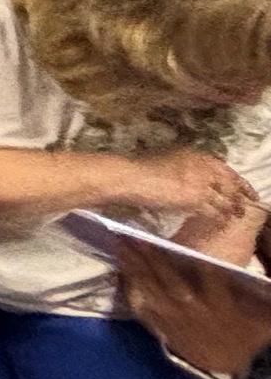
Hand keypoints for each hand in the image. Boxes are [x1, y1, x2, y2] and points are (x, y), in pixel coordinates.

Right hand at [113, 149, 259, 223]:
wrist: (130, 178)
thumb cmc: (142, 168)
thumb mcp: (169, 160)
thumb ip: (188, 167)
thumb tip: (198, 177)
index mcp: (197, 155)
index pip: (225, 169)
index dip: (238, 181)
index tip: (245, 190)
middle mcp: (203, 166)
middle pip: (230, 183)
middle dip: (241, 196)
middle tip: (248, 207)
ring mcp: (201, 182)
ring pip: (226, 198)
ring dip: (233, 209)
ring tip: (237, 217)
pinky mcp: (196, 198)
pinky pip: (215, 211)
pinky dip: (220, 217)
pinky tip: (221, 222)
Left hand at [116, 236, 270, 375]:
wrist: (222, 363)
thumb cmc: (244, 334)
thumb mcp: (263, 321)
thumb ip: (267, 301)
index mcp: (222, 306)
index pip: (215, 283)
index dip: (206, 268)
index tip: (193, 249)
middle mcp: (195, 310)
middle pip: (173, 282)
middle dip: (155, 259)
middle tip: (137, 236)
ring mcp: (174, 317)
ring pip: (152, 289)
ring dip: (135, 267)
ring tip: (121, 244)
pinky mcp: (160, 322)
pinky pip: (142, 304)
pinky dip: (129, 288)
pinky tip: (118, 270)